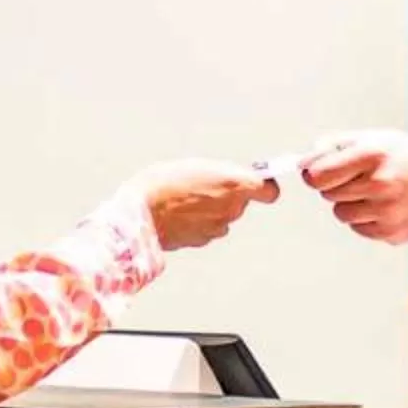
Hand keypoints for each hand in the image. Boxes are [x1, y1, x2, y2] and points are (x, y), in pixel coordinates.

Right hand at [127, 159, 279, 251]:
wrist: (138, 214)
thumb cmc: (164, 182)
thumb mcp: (197, 166)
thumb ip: (221, 174)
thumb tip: (231, 181)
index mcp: (235, 186)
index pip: (269, 191)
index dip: (264, 186)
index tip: (255, 180)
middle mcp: (231, 210)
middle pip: (239, 203)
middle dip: (226, 195)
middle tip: (202, 184)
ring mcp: (217, 229)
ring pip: (222, 216)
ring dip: (210, 209)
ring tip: (183, 199)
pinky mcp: (201, 241)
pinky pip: (206, 229)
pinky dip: (197, 223)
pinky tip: (177, 214)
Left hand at [300, 130, 407, 245]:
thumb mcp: (379, 137)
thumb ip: (338, 145)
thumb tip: (306, 160)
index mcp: (373, 155)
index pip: (319, 175)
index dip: (312, 174)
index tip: (314, 173)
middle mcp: (379, 184)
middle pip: (328, 194)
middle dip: (336, 186)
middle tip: (359, 178)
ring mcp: (387, 212)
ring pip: (341, 213)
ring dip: (351, 204)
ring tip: (375, 192)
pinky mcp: (393, 233)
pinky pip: (359, 229)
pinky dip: (366, 219)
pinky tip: (387, 206)